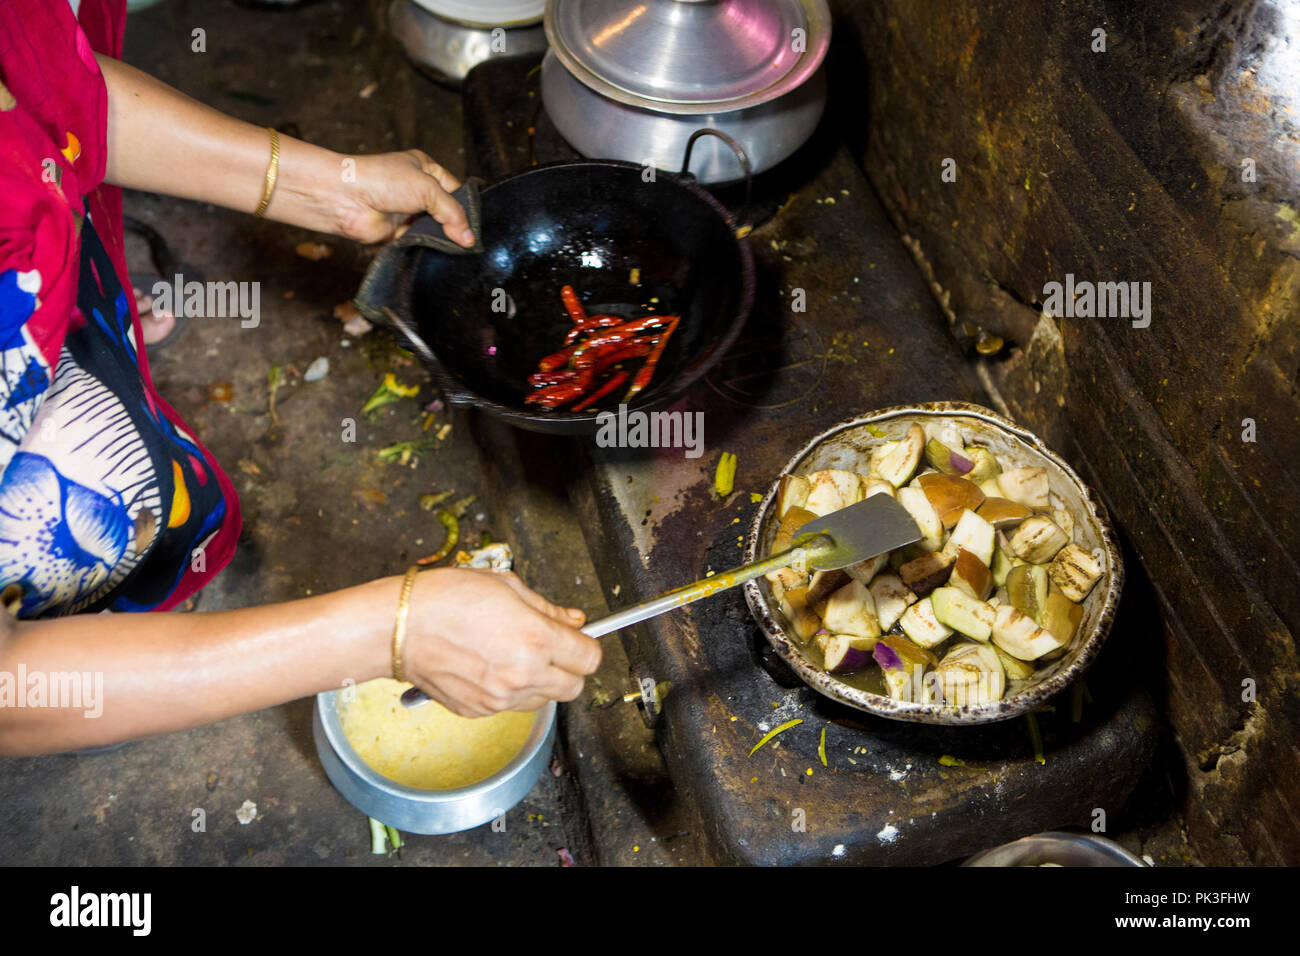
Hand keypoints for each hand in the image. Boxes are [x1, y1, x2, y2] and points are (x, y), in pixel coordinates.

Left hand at [331, 150, 475, 246]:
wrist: (346, 198)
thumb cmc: (381, 180)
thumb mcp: (427, 188)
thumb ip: (452, 212)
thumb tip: (468, 238)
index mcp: (425, 169)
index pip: (455, 189)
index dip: (467, 205)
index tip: (477, 224)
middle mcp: (416, 190)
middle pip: (446, 211)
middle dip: (455, 225)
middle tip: (469, 240)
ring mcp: (406, 211)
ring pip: (433, 229)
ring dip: (441, 238)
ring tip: (454, 247)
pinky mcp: (397, 232)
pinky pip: (419, 242)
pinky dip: (425, 247)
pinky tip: (434, 251)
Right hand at [400, 569, 599, 716]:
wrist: (399, 626)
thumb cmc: (446, 599)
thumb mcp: (507, 586)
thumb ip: (547, 608)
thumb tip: (572, 620)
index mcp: (536, 640)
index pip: (590, 658)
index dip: (586, 646)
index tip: (577, 639)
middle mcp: (523, 675)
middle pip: (574, 688)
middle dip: (568, 668)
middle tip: (551, 649)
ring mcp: (501, 698)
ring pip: (543, 699)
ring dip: (539, 681)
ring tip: (512, 654)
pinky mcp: (479, 711)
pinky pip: (510, 706)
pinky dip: (509, 690)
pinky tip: (489, 666)